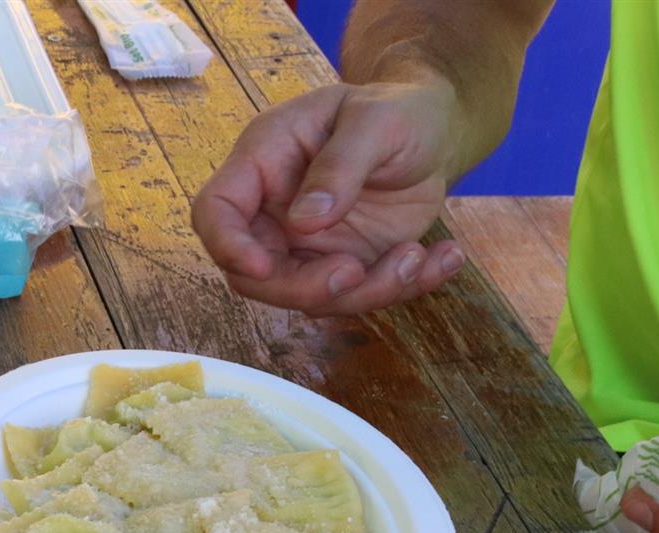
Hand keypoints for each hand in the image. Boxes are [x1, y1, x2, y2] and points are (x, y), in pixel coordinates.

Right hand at [193, 80, 466, 316]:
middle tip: (354, 271)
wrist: (434, 131)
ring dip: (364, 292)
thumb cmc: (396, 110)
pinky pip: (359, 296)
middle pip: (255, 274)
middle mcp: (275, 211)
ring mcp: (307, 245)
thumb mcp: (374, 121)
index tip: (262, 266)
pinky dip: (403, 289)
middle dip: (302, 287)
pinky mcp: (344, 265)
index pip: (216, 211)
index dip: (227, 245)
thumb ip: (339, 166)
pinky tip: (442, 259)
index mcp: (264, 162)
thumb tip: (305, 222)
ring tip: (416, 257)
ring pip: (308, 297)